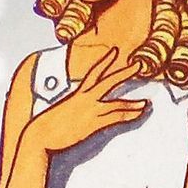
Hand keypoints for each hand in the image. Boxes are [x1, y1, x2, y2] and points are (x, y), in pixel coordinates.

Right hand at [25, 47, 147, 155]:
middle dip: (124, 73)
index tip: (114, 52)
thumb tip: (74, 110)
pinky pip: (116, 117)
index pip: (93, 73)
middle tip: (138, 64)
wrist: (40, 135)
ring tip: (146, 103)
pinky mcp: (93, 123)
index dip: (105, 61)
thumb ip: (70, 108)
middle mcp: (85, 99)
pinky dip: (129, 114)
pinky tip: (139, 113)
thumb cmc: (45, 127)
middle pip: (109, 82)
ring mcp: (90, 110)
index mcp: (76, 94)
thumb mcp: (59, 112)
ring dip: (134, 104)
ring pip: (118, 103)